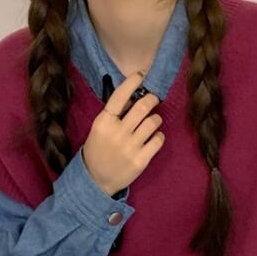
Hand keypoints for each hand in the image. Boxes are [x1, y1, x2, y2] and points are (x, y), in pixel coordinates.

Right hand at [82, 70, 163, 196]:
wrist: (97, 180)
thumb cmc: (99, 150)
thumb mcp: (100, 129)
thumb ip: (114, 115)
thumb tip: (134, 97)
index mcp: (104, 122)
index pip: (119, 96)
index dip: (132, 82)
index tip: (141, 75)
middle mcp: (117, 133)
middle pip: (142, 107)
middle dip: (152, 99)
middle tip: (154, 99)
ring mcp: (130, 147)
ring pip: (153, 122)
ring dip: (156, 119)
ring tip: (153, 122)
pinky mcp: (140, 160)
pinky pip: (158, 140)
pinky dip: (159, 136)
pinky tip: (155, 137)